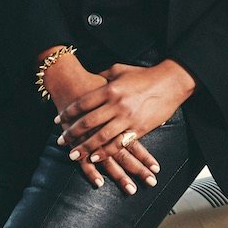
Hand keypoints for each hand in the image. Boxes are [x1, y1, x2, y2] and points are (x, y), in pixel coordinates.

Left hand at [44, 54, 161, 193]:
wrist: (170, 82)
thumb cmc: (144, 75)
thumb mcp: (120, 70)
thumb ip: (104, 75)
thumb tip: (91, 79)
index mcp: (110, 88)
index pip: (84, 103)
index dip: (69, 113)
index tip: (58, 120)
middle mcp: (116, 104)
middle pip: (88, 122)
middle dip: (72, 133)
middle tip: (60, 141)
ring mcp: (127, 118)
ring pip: (100, 137)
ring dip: (84, 148)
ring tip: (72, 155)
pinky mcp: (138, 129)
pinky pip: (118, 144)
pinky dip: (104, 152)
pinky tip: (95, 158)